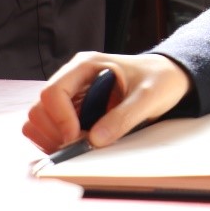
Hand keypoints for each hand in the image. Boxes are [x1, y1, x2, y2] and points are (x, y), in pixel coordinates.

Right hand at [22, 52, 191, 152]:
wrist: (170, 77)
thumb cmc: (161, 79)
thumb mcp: (150, 97)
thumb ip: (124, 117)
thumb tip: (94, 140)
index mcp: (85, 66)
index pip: (53, 92)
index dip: (60, 119)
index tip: (78, 137)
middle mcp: (72, 78)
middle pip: (40, 109)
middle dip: (55, 132)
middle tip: (81, 145)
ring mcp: (71, 94)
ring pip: (39, 120)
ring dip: (52, 138)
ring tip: (80, 145)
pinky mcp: (74, 109)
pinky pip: (50, 128)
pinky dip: (56, 140)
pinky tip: (79, 143)